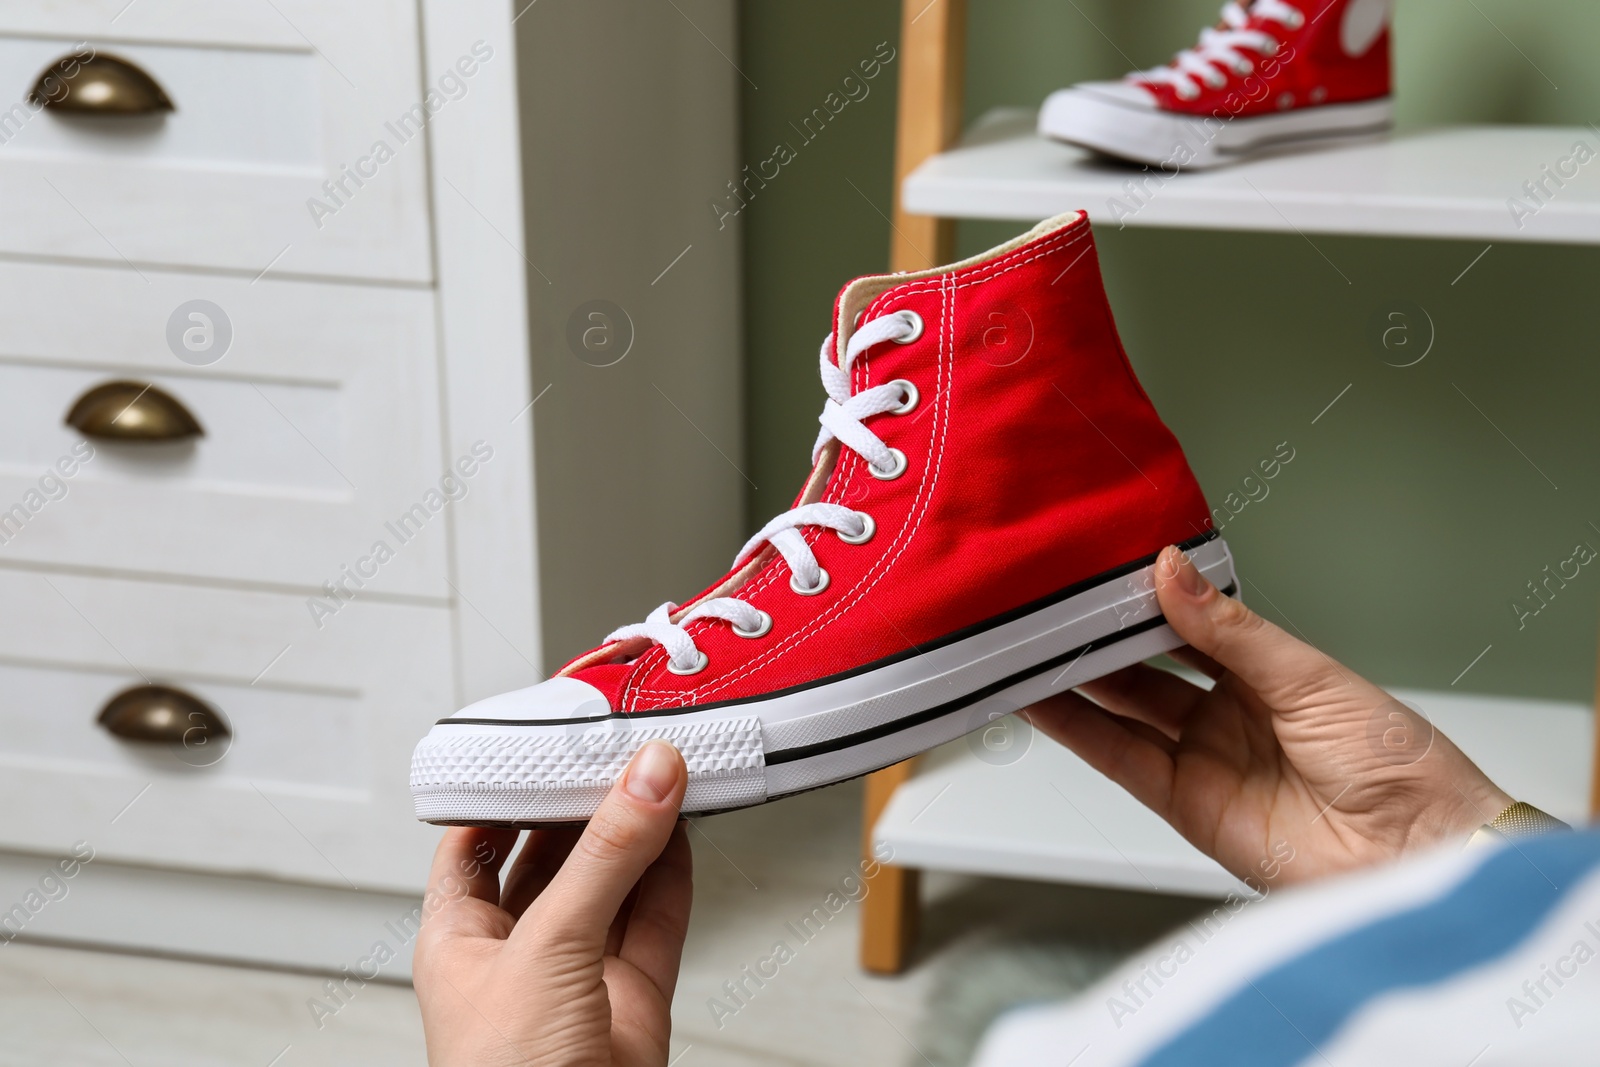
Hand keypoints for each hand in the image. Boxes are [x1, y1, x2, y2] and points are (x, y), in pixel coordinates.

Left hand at [413, 740, 691, 1066]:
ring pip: (614, 883)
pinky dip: (674, 873)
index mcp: (461, 937)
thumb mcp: (547, 948)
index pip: (477, 840)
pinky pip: (657, 920)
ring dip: (639, 831)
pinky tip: (683, 829)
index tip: (548, 738)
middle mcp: (520, 951)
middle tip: (621, 748)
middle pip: (555, 855)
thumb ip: (604, 859)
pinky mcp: (634, 998)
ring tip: (664, 772)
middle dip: (587, 803)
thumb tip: (645, 780)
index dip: (509, 788)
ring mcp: (580, 974)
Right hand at [1025, 546, 1511, 885]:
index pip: (1189, 624)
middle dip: (1098, 637)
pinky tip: (1042, 702)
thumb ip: (1230, 630)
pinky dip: (1077, 731)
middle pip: (1145, 667)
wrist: (1418, 854)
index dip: (1145, 598)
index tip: (1100, 568)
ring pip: (1121, 710)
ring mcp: (1204, 758)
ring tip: (1024, 647)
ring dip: (1072, 681)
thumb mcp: (1309, 676)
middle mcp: (1229, 712)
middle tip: (1050, 604)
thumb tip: (1173, 572)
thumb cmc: (1398, 764)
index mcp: (1268, 671)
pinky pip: (1119, 759)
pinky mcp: (1185, 805)